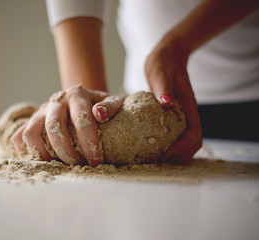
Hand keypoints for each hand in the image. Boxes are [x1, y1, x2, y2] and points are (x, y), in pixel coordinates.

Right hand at [11, 84, 122, 166]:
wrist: (82, 99)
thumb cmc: (98, 105)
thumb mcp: (110, 101)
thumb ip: (110, 106)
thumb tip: (99, 114)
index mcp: (77, 96)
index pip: (81, 119)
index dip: (89, 142)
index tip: (96, 161)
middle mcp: (56, 102)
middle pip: (54, 126)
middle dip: (66, 150)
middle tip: (78, 165)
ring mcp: (41, 112)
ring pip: (31, 132)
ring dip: (43, 152)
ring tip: (58, 164)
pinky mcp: (32, 121)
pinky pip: (19, 136)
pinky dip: (25, 150)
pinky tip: (39, 160)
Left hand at [145, 40, 201, 161]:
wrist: (168, 56)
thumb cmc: (164, 62)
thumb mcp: (161, 72)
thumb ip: (163, 87)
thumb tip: (167, 102)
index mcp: (187, 105)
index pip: (194, 132)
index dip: (183, 146)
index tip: (167, 151)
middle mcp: (186, 113)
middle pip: (194, 142)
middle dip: (181, 154)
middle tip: (160, 159)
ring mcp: (180, 116)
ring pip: (186, 141)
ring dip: (176, 152)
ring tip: (156, 156)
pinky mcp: (172, 116)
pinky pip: (175, 135)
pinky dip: (168, 144)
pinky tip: (152, 146)